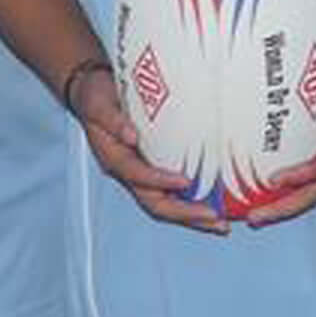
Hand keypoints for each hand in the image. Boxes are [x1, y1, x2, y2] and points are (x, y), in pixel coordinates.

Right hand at [65, 65, 223, 233]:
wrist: (93, 92)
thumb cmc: (97, 98)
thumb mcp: (98, 103)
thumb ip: (112, 120)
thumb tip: (131, 136)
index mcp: (115, 159)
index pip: (138, 177)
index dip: (160, 181)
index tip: (185, 181)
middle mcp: (130, 173)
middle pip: (156, 203)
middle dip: (186, 215)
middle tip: (215, 220)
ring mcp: (143, 174)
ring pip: (168, 204)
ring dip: (194, 217)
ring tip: (221, 224)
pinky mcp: (155, 169)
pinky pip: (175, 192)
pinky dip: (195, 202)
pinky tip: (217, 204)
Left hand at [243, 62, 315, 226]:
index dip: (298, 175)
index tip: (272, 179)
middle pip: (312, 193)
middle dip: (283, 207)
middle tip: (253, 218)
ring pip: (310, 192)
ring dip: (283, 205)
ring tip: (254, 214)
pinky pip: (311, 180)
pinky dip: (290, 190)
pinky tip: (270, 191)